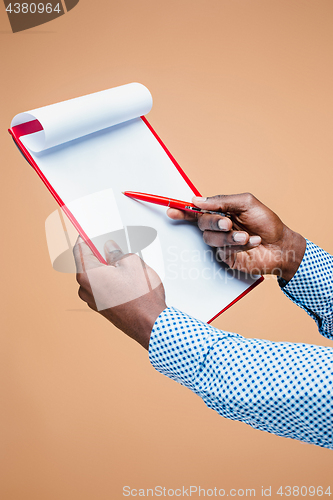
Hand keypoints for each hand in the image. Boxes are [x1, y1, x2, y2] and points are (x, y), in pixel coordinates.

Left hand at [73, 237, 166, 349]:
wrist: (151, 325)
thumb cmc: (141, 297)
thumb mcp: (131, 263)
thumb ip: (116, 252)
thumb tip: (110, 249)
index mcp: (87, 275)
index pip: (79, 248)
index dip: (86, 237)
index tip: (90, 230)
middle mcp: (85, 289)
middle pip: (87, 263)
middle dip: (99, 252)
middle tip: (113, 244)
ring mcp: (93, 301)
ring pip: (95, 276)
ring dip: (106, 267)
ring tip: (124, 262)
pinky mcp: (102, 308)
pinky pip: (101, 288)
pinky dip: (109, 280)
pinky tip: (124, 277)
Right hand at [167, 193, 305, 280]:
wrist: (282, 246)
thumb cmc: (267, 223)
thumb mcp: (247, 203)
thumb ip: (222, 200)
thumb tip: (198, 200)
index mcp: (222, 212)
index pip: (197, 211)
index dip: (183, 210)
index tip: (171, 209)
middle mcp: (219, 227)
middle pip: (202, 223)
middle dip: (213, 222)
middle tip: (228, 223)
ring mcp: (221, 243)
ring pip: (210, 238)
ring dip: (230, 236)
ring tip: (247, 235)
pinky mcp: (226, 257)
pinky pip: (222, 250)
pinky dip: (238, 244)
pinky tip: (252, 242)